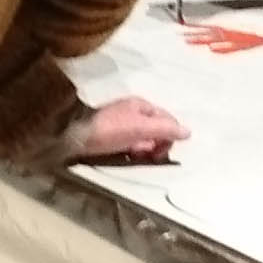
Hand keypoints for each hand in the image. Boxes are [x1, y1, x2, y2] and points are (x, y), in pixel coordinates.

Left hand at [64, 96, 188, 164]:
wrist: (74, 135)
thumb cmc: (109, 129)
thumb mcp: (140, 128)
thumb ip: (164, 129)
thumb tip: (188, 132)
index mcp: (142, 106)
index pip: (167, 121)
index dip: (169, 137)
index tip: (160, 152)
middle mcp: (134, 112)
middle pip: (157, 130)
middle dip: (156, 144)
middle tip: (148, 156)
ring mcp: (122, 124)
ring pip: (145, 139)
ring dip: (145, 149)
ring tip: (134, 156)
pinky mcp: (112, 136)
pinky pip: (132, 144)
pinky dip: (133, 151)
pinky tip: (126, 156)